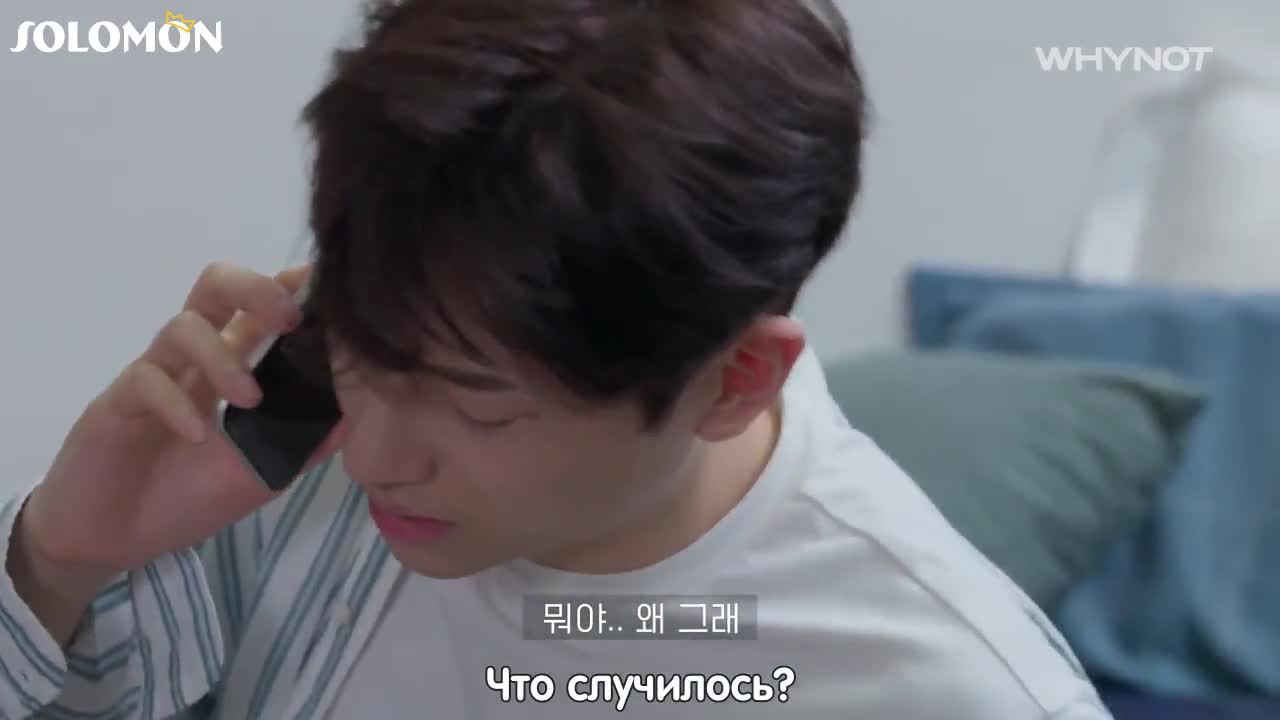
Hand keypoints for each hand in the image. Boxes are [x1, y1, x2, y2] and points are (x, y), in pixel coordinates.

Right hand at [15, 263, 343, 608]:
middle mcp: (193, 359)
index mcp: (231, 365)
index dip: (289, 289)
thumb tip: (358, 419)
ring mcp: (154, 376)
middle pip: (215, 288)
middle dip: (255, 289)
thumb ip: (302, 445)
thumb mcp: (260, 475)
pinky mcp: (116, 403)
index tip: (325, 287)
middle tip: (288, 319)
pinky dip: (177, 405)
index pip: (258, 307)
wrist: (113, 540)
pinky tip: (199, 437)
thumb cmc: (186, 499)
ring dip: (223, 357)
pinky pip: (146, 381)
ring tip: (250, 400)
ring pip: (183, 327)